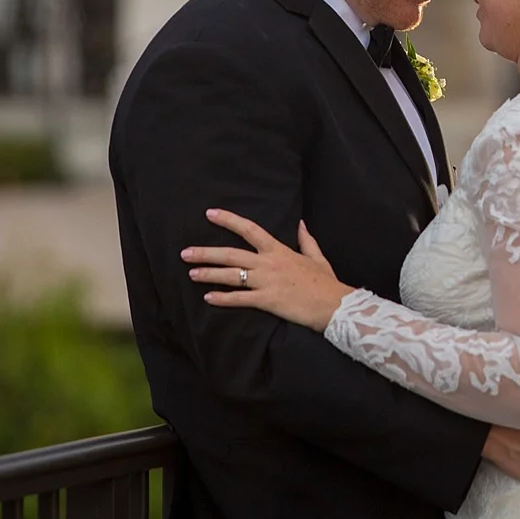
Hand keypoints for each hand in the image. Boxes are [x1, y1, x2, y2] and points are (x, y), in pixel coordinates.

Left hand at [182, 210, 353, 330]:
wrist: (334, 304)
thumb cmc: (325, 282)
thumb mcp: (317, 257)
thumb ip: (306, 240)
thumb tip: (301, 224)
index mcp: (279, 250)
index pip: (249, 229)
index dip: (228, 220)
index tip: (210, 214)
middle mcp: (269, 263)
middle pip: (231, 254)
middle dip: (206, 252)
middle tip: (186, 252)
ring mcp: (267, 282)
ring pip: (231, 275)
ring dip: (209, 274)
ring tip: (191, 273)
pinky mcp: (267, 301)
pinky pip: (240, 299)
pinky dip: (223, 299)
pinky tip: (209, 298)